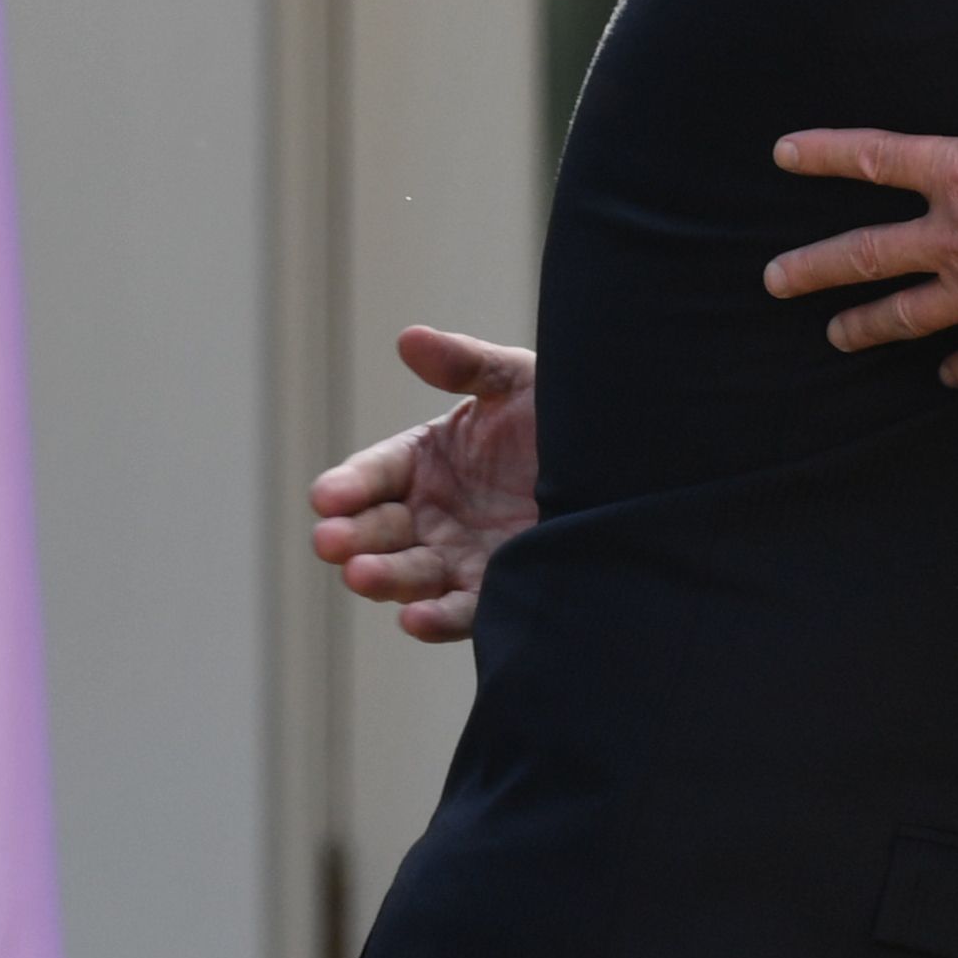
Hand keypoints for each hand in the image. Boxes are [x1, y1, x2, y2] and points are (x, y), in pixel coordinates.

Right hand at [310, 326, 539, 641]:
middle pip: (379, 528)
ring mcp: (460, 556)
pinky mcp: (496, 591)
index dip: (350, 484)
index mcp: (427, 459)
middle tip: (331, 540)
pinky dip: (434, 618)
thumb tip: (409, 338)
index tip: (328, 496)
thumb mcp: (517, 381)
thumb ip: (465, 363)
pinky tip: (414, 619)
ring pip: (408, 573)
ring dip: (382, 576)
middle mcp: (433, 513)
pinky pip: (460, 611)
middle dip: (349, 535)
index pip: (376, 473)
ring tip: (360, 575)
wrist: (630, 469)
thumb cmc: (566, 416)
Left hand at [763, 0, 957, 384]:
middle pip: (869, 254)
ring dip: (866, 326)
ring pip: (907, 315)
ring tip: (834, 336)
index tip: (784, 154)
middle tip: (774, 280)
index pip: (878, 159)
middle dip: (815, 267)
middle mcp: (957, 242)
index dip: (826, 153)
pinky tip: (946, 374)